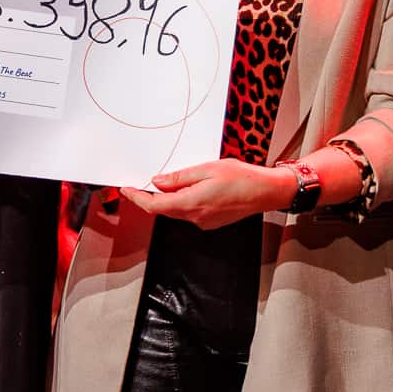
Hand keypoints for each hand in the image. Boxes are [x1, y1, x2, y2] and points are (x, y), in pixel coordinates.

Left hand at [119, 159, 291, 229]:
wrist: (265, 192)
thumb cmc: (242, 178)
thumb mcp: (207, 169)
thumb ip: (180, 177)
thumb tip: (158, 181)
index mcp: (191, 203)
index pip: (154, 205)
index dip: (137, 198)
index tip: (126, 189)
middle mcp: (194, 217)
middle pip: (162, 209)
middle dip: (149, 197)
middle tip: (141, 183)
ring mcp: (203, 222)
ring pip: (176, 211)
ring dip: (167, 199)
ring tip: (168, 182)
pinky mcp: (210, 222)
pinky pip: (188, 212)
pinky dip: (182, 202)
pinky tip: (188, 189)